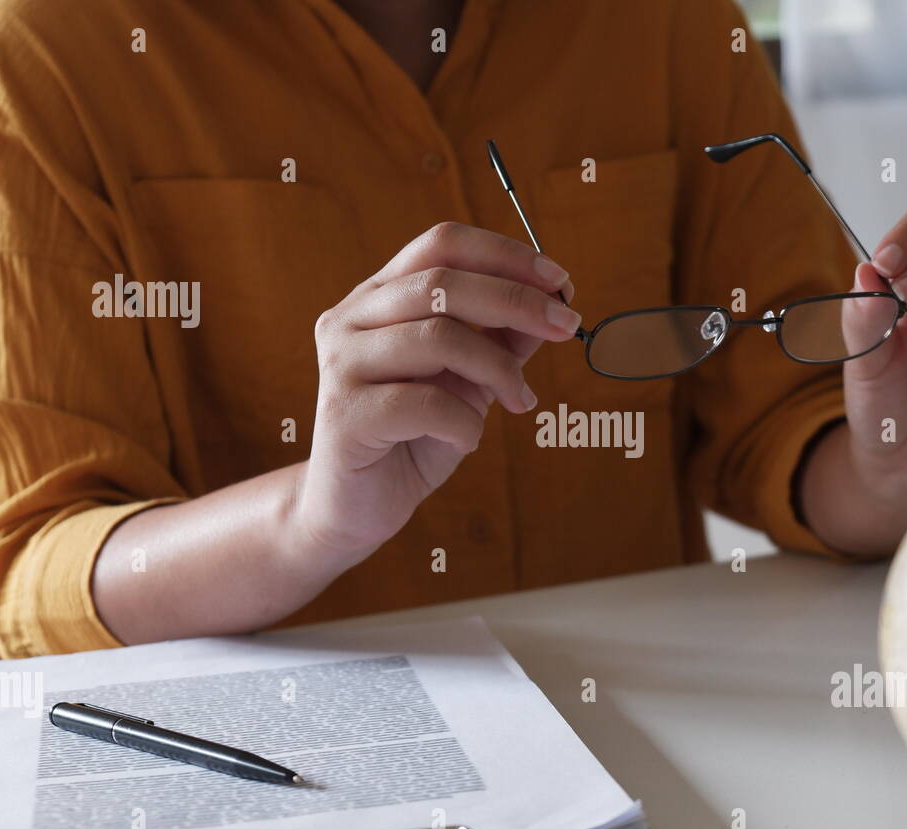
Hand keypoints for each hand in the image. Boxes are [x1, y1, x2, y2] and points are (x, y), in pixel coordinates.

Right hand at [296, 221, 577, 569]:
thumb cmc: (415, 436)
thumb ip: (503, 339)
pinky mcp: (343, 414)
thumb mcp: (470, 380)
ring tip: (520, 400)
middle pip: (442, 280)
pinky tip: (468, 440)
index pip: (441, 244)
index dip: (505, 255)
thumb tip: (555, 301)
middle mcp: (351, 318)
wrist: (357, 507)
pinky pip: (425, 404)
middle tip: (566, 327)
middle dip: (517, 300)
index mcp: (379, 296)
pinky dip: (465, 422)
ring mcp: (340, 363)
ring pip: (438, 337)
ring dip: (498, 369)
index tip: (560, 282)